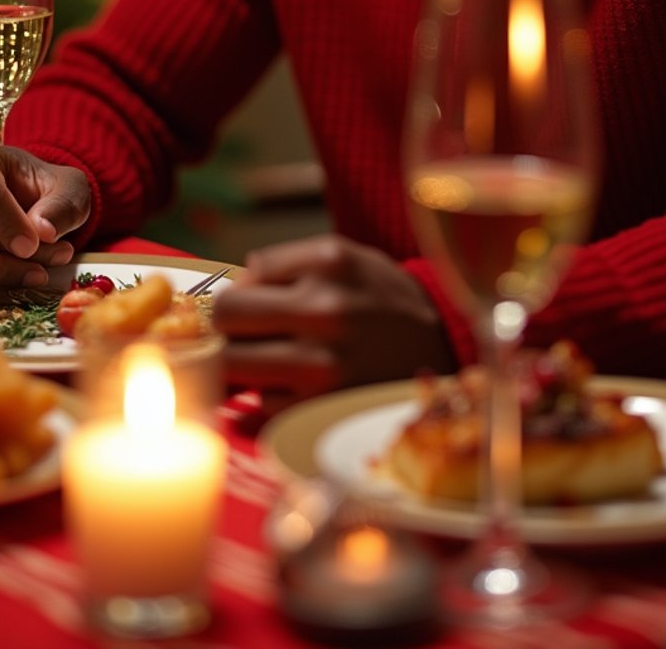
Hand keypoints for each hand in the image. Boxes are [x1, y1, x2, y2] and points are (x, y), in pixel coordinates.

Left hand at [212, 234, 454, 408]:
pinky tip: (297, 384)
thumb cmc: (379, 296)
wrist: (440, 345)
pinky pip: (263, 403)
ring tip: (267, 358)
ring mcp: (324, 365)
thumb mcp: (342, 256)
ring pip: (234, 366)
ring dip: (241, 363)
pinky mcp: (325, 408)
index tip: (252, 306)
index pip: (240, 282)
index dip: (240, 295)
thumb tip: (233, 287)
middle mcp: (326, 310)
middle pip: (225, 319)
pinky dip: (270, 395)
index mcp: (328, 264)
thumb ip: (284, 264)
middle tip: (247, 333)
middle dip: (227, 327)